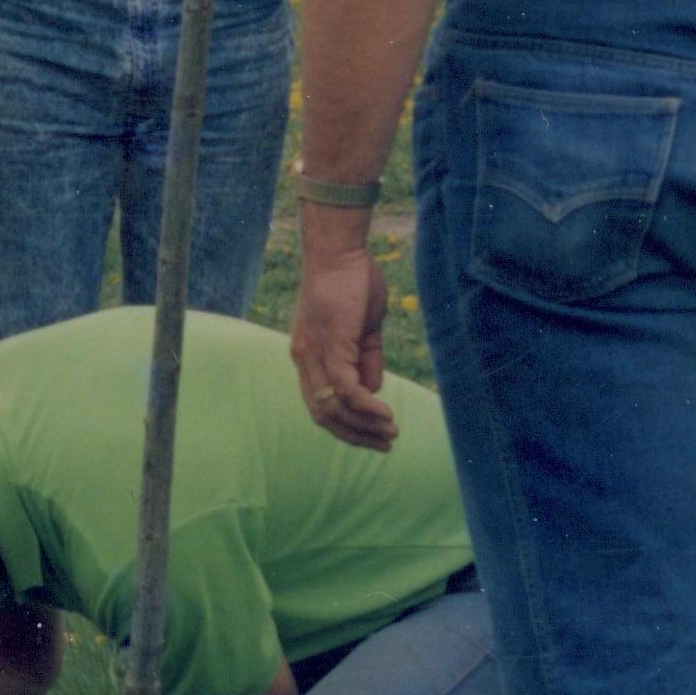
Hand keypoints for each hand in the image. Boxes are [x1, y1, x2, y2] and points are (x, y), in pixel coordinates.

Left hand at [288, 225, 395, 449]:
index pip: (320, 405)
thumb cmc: (352, 282)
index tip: (374, 436)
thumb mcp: (363, 328)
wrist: (339, 250)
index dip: (346, 426)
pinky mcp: (330, 346)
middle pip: (323, 415)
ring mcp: (314, 354)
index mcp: (309, 357)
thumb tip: (373, 390)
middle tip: (385, 444)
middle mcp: (304, 361)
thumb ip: (366, 360)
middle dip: (355, 436)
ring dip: (363, 426)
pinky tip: (385, 413)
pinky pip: (345, 388)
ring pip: (332, 407)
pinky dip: (365, 406)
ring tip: (391, 432)